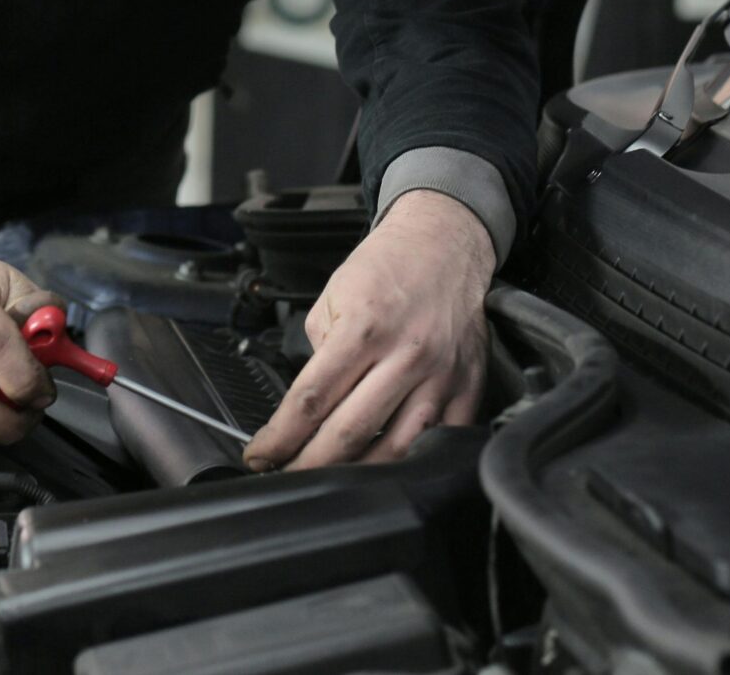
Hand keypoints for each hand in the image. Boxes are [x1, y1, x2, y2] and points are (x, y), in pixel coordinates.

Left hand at [243, 190, 494, 471]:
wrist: (444, 243)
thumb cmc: (387, 268)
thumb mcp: (333, 297)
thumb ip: (321, 353)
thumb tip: (309, 407)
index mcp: (364, 329)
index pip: (311, 399)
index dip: (280, 437)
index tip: (260, 456)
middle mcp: (406, 355)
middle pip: (350, 433)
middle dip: (308, 465)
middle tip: (285, 479)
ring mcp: (441, 376)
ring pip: (397, 449)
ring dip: (357, 478)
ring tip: (330, 485)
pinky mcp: (469, 387)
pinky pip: (442, 442)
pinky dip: (412, 465)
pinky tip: (386, 474)